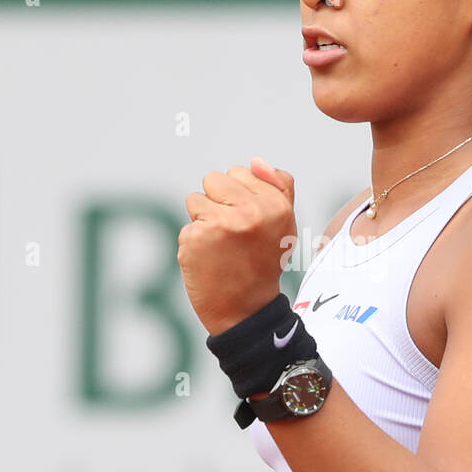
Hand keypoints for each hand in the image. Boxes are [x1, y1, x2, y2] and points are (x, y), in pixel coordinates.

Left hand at [178, 156, 297, 335]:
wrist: (246, 310)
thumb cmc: (263, 262)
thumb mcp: (283, 224)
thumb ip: (278, 187)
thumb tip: (256, 161)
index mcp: (276, 205)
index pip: (240, 172)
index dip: (240, 196)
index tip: (249, 223)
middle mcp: (250, 211)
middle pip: (215, 180)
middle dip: (218, 202)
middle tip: (232, 233)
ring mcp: (220, 224)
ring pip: (196, 200)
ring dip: (203, 220)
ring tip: (220, 246)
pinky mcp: (195, 238)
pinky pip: (187, 225)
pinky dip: (194, 242)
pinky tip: (209, 259)